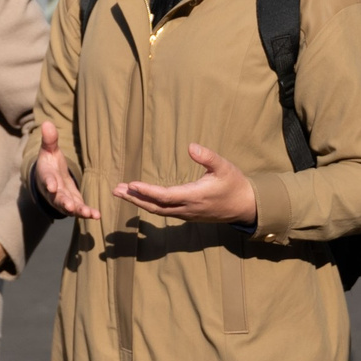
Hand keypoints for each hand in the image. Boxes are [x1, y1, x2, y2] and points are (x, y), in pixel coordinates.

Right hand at [32, 120, 98, 220]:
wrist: (50, 179)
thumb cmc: (49, 163)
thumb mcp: (49, 150)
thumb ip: (49, 140)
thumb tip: (47, 123)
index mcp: (46, 176)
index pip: (47, 179)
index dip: (49, 183)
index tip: (51, 186)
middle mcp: (53, 192)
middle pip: (57, 198)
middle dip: (64, 202)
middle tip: (70, 206)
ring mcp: (63, 200)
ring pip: (69, 207)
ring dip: (78, 211)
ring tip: (88, 214)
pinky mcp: (73, 203)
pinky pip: (79, 209)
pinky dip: (87, 213)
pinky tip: (97, 215)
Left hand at [112, 144, 256, 224]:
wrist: (245, 206)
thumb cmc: (234, 184)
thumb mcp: (224, 167)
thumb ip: (207, 157)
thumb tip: (190, 146)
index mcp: (194, 196)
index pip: (165, 196)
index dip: (147, 191)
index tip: (131, 184)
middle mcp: (187, 208)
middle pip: (155, 206)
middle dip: (135, 198)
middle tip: (116, 190)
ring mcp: (187, 214)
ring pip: (158, 210)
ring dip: (140, 202)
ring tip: (123, 192)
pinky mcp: (188, 215)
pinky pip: (164, 212)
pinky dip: (150, 205)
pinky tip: (141, 198)